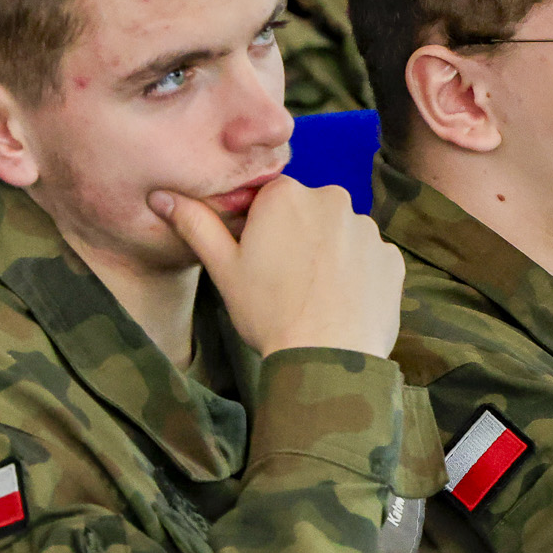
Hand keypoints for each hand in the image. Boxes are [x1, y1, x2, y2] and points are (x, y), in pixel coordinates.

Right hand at [152, 176, 405, 360]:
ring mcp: (367, 228)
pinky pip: (368, 259)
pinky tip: (340, 303)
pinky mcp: (390, 257)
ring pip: (339, 235)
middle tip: (283, 282)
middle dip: (296, 238)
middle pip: (307, 213)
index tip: (256, 261)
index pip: (269, 199)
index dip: (259, 230)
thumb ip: (196, 225)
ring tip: (312, 297)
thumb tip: (161, 196)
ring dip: (328, 256)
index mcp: (286, 195)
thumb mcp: (224, 269)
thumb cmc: (269, 313)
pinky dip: (356, 276)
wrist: (328, 357)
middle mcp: (332, 199)